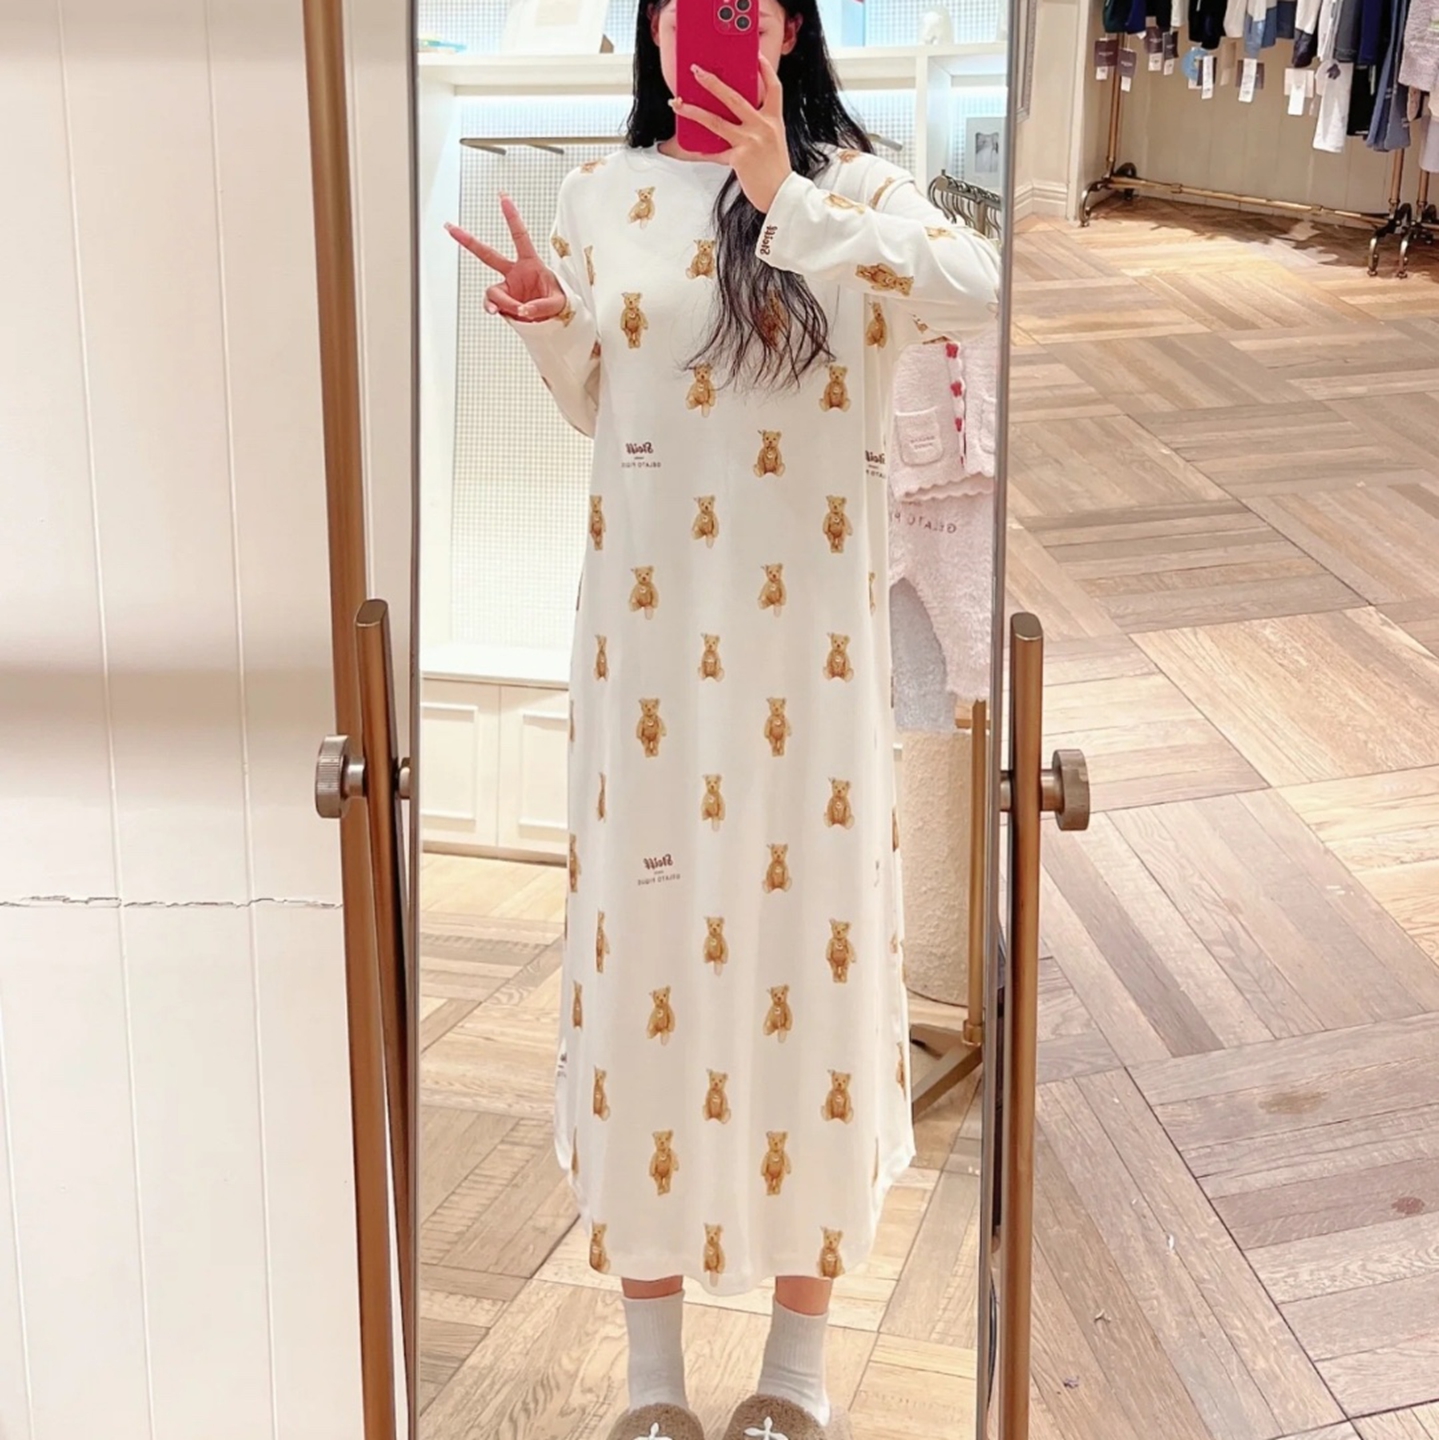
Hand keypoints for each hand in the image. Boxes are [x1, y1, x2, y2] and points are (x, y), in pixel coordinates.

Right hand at [445, 193, 567, 321]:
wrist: (553, 320)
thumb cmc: (558, 304)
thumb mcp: (558, 302)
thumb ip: (542, 306)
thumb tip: (523, 310)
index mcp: (530, 264)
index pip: (520, 236)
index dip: (512, 217)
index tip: (502, 197)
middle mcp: (515, 273)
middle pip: (487, 254)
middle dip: (468, 241)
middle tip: (450, 227)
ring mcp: (507, 288)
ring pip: (493, 291)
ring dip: (506, 302)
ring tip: (520, 311)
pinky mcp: (502, 303)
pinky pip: (492, 304)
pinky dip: (494, 309)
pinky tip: (496, 312)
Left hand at [670, 53, 791, 212]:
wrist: (781, 194)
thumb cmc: (775, 170)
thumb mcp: (772, 141)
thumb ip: (756, 126)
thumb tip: (728, 118)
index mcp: (774, 120)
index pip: (773, 87)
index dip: (765, 69)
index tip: (755, 56)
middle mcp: (763, 126)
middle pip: (735, 97)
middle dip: (712, 82)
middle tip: (696, 71)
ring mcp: (750, 141)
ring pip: (716, 121)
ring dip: (693, 111)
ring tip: (677, 104)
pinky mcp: (739, 157)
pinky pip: (714, 152)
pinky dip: (700, 151)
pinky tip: (684, 147)